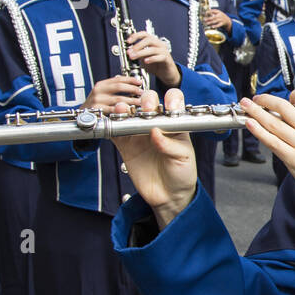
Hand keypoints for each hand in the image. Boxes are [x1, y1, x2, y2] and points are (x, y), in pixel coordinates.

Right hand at [83, 76, 144, 112]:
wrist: (83, 115)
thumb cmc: (94, 104)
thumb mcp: (102, 93)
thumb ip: (113, 87)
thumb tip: (129, 82)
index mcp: (101, 85)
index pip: (118, 79)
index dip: (130, 79)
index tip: (139, 82)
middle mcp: (98, 91)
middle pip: (119, 87)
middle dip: (133, 89)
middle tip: (142, 92)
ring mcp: (97, 100)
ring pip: (118, 99)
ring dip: (131, 100)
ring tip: (139, 102)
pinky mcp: (98, 109)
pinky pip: (113, 110)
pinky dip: (123, 110)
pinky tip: (130, 111)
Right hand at [112, 88, 198, 229]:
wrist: (168, 195)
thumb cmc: (182, 174)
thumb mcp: (183, 159)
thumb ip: (171, 145)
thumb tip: (155, 132)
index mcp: (174, 124)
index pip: (173, 102)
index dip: (171, 99)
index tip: (169, 106)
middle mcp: (156, 125)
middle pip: (149, 102)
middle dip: (146, 100)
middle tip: (147, 109)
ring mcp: (140, 134)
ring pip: (130, 113)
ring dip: (125, 108)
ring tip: (122, 110)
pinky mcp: (126, 145)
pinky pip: (115, 130)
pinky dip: (111, 123)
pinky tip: (111, 121)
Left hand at [126, 30, 180, 85]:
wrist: (166, 73)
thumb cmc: (156, 65)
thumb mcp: (144, 58)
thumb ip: (138, 55)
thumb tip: (129, 52)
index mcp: (154, 42)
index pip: (145, 34)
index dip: (136, 36)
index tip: (128, 41)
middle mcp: (160, 45)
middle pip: (149, 40)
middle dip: (138, 45)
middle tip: (130, 52)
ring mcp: (164, 51)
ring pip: (152, 49)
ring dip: (141, 53)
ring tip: (134, 57)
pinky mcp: (167, 59)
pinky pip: (160, 57)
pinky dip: (151, 59)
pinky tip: (146, 61)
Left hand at [204, 9, 231, 32]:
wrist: (228, 21)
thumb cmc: (221, 16)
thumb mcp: (218, 12)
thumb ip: (213, 12)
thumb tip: (206, 11)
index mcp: (218, 12)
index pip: (213, 11)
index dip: (209, 12)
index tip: (205, 13)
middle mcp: (220, 15)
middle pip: (213, 17)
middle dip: (209, 18)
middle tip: (204, 19)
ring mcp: (221, 20)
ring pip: (215, 21)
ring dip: (210, 22)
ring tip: (206, 23)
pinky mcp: (222, 23)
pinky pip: (218, 25)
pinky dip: (215, 26)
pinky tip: (212, 27)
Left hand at [243, 90, 294, 204]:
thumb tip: (285, 119)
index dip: (293, 94)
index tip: (285, 97)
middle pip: (284, 108)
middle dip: (265, 100)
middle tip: (253, 98)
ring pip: (274, 123)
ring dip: (256, 113)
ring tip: (245, 107)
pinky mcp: (293, 159)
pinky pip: (272, 142)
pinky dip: (258, 131)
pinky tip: (250, 124)